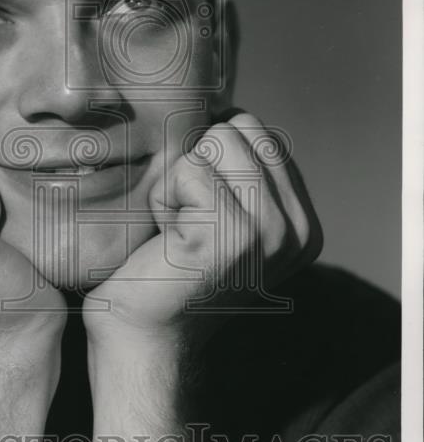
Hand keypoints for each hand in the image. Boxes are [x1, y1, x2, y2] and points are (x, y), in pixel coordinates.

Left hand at [82, 112, 321, 441]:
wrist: (139, 335)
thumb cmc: (162, 267)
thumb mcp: (216, 210)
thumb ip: (237, 167)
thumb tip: (220, 107)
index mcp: (301, 220)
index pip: (254, 127)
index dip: (207, 157)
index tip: (197, 212)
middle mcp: (298, 230)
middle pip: (238, 128)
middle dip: (193, 164)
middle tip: (183, 222)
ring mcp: (271, 235)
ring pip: (215, 142)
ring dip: (176, 182)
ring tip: (174, 231)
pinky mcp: (232, 239)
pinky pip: (187, 170)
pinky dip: (161, 199)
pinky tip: (164, 241)